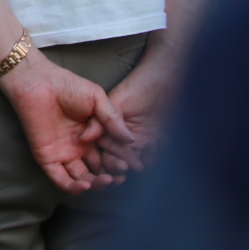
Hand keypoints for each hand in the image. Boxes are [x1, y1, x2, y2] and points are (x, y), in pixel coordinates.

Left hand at [0, 54, 127, 193]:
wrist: (39, 83)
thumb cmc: (67, 86)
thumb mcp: (98, 99)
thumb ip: (113, 120)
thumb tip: (131, 140)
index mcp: (92, 135)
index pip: (109, 156)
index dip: (120, 163)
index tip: (132, 166)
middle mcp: (79, 148)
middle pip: (97, 171)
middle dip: (109, 176)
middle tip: (118, 176)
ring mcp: (64, 154)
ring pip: (81, 179)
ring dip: (94, 185)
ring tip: (106, 179)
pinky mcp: (47, 158)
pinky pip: (60, 179)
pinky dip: (73, 187)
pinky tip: (85, 185)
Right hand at [94, 53, 175, 179]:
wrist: (165, 81)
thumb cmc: (137, 88)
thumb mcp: (116, 102)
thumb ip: (99, 121)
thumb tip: (83, 139)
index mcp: (109, 133)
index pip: (104, 154)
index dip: (109, 164)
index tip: (119, 167)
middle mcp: (123, 141)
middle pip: (120, 163)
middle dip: (124, 168)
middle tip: (133, 166)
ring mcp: (142, 143)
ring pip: (139, 164)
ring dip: (145, 162)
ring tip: (149, 151)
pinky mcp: (158, 143)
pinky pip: (157, 157)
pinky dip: (159, 155)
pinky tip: (161, 142)